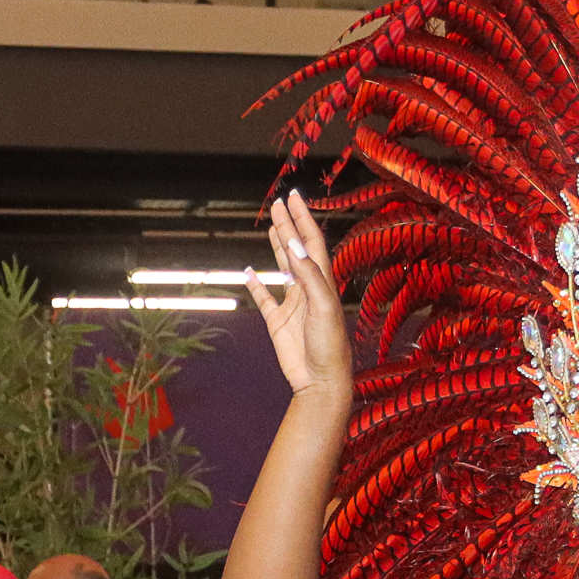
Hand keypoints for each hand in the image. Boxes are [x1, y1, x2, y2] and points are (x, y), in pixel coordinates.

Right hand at [246, 190, 348, 400]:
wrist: (320, 380)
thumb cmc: (329, 346)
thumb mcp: (322, 307)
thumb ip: (309, 276)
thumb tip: (294, 246)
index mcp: (322, 281)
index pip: (310, 241)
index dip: (302, 218)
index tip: (292, 197)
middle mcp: (308, 288)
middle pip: (296, 248)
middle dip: (287, 224)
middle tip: (277, 203)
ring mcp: (292, 303)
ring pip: (283, 268)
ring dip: (278, 247)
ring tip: (271, 227)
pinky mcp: (278, 321)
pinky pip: (264, 298)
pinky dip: (256, 284)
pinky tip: (249, 272)